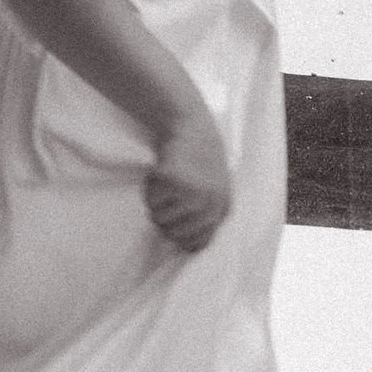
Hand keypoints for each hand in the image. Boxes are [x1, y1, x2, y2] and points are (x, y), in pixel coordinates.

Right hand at [144, 105, 232, 254]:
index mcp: (221, 211)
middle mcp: (209, 205)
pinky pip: (150, 198)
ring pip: (157, 216)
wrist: (192, 124)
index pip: (193, 245)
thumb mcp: (214, 191)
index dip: (178, 234)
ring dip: (155, 200)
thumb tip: (189, 248)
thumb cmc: (201, 160)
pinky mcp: (174, 180)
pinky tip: (160, 170)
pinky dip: (149, 186)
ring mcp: (193, 193)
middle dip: (164, 215)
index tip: (175, 217)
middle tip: (170, 192)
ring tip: (168, 179)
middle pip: (170, 233)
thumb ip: (206, 217)